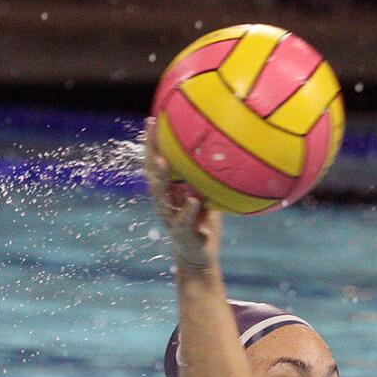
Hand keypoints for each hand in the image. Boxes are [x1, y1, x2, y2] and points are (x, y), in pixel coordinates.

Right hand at [144, 117, 222, 268]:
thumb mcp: (208, 196)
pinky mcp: (181, 234)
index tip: (153, 118)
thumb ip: (208, 179)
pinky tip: (193, 199)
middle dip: (151, 149)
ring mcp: (170, 217)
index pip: (157, 162)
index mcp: (169, 191)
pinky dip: (187, 210)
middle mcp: (164, 201)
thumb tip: (225, 153)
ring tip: (162, 161)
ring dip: (161, 178)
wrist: (199, 258)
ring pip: (160, 196)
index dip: (154, 142)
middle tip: (152, 127)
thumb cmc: (204, 223)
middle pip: (152, 172)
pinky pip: (182, 221)